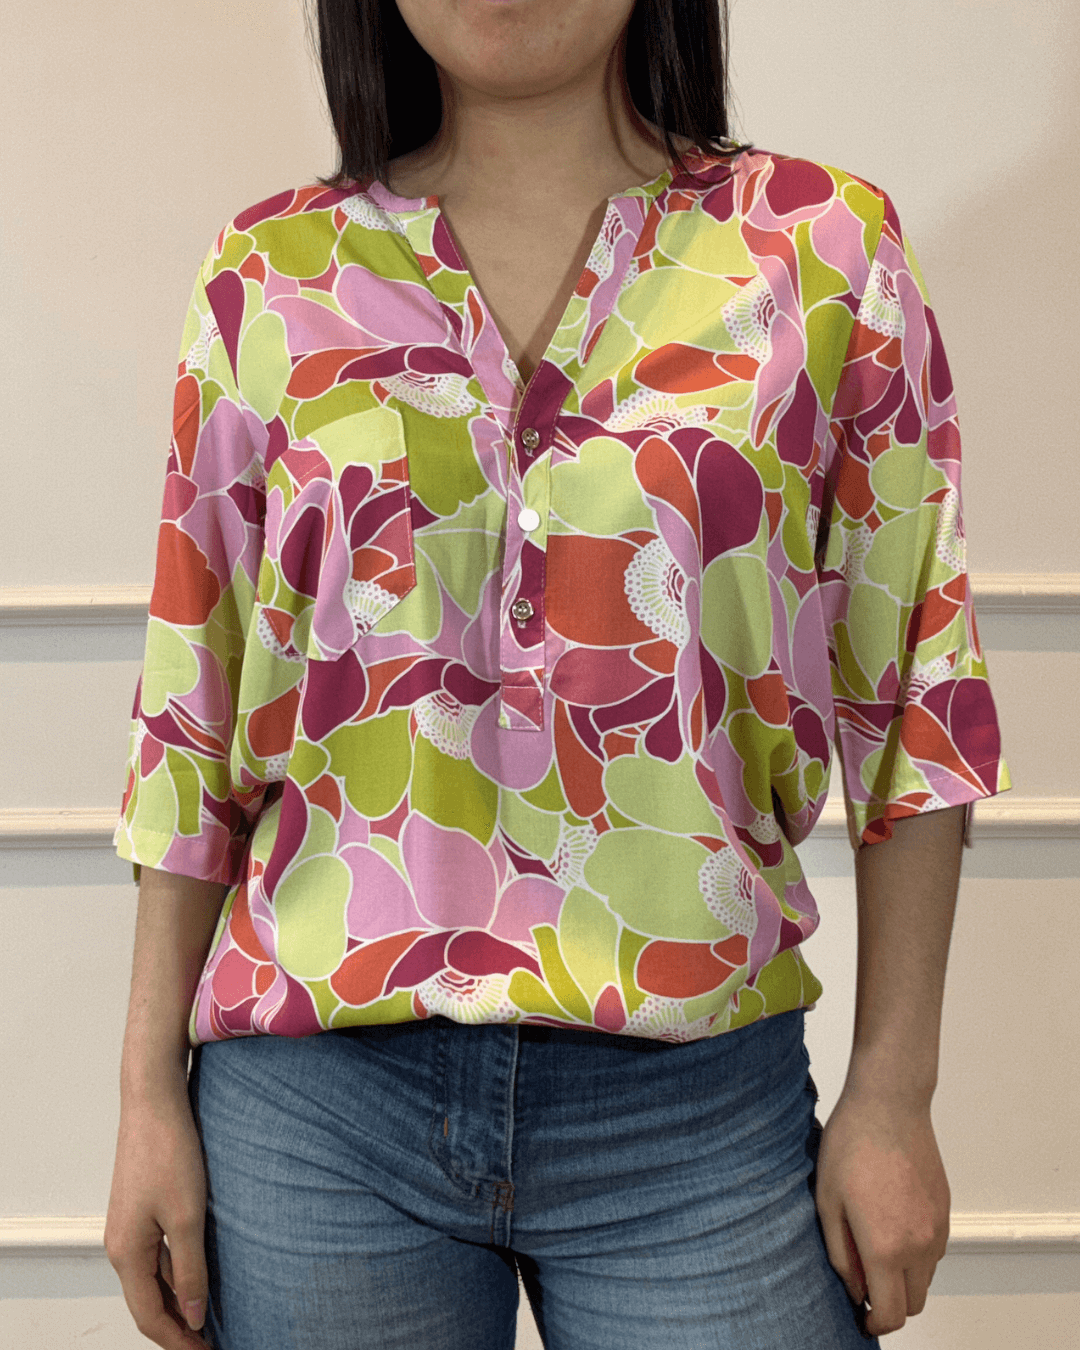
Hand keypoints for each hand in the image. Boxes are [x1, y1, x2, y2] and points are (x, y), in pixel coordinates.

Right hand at [104, 1087, 211, 1347]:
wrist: (153, 1101)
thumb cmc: (168, 1151)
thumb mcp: (187, 1216)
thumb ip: (190, 1269)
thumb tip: (195, 1315)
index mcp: (127, 1252)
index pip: (150, 1316)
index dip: (178, 1340)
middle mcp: (120, 1244)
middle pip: (146, 1302)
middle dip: (176, 1327)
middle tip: (208, 1342)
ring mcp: (128, 1225)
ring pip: (150, 1279)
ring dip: (175, 1300)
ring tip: (206, 1316)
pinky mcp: (139, 1207)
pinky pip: (154, 1254)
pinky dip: (173, 1272)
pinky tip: (195, 1273)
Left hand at [813, 1088, 950, 1337]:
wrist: (889, 1103)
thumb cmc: (852, 1143)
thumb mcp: (827, 1200)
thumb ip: (840, 1253)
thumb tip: (854, 1287)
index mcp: (886, 1246)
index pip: (891, 1312)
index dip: (874, 1323)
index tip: (861, 1318)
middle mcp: (920, 1244)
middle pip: (914, 1303)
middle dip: (890, 1303)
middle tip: (863, 1282)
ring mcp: (937, 1227)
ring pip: (926, 1277)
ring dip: (904, 1277)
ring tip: (873, 1245)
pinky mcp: (945, 1209)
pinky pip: (934, 1249)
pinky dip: (916, 1253)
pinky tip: (891, 1224)